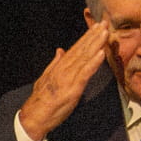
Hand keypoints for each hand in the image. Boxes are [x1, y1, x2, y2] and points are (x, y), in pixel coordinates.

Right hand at [16, 19, 111, 140]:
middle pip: (82, 49)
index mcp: (60, 67)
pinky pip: (85, 74)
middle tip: (105, 23)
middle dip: (94, 36)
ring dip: (96, 45)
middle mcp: (64, 69)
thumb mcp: (46, 78)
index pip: (76, 48)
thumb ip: (54, 64)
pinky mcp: (73, 89)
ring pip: (85, 58)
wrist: (35, 116)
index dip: (87, 37)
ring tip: (105, 33)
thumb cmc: (41, 101)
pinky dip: (93, 63)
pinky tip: (101, 54)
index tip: (97, 27)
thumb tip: (60, 51)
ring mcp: (69, 78)